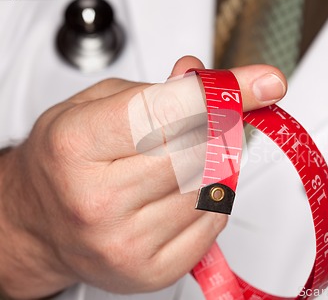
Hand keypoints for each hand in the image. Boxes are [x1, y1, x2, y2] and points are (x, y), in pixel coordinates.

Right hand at [0, 56, 286, 298]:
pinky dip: (208, 201)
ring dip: (206, 168)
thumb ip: (156, 89)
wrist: (38, 221)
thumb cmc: (67, 161)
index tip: (264, 83)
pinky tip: (176, 195)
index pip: (170, 111)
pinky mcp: (150, 271)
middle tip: (196, 126)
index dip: (222, 94)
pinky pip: (213, 223)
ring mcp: (125, 241)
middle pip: (198, 152)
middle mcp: (97, 199)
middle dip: (209, 132)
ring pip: (210, 187)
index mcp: (78, 145)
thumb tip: (206, 79)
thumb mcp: (97, 104)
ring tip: (171, 165)